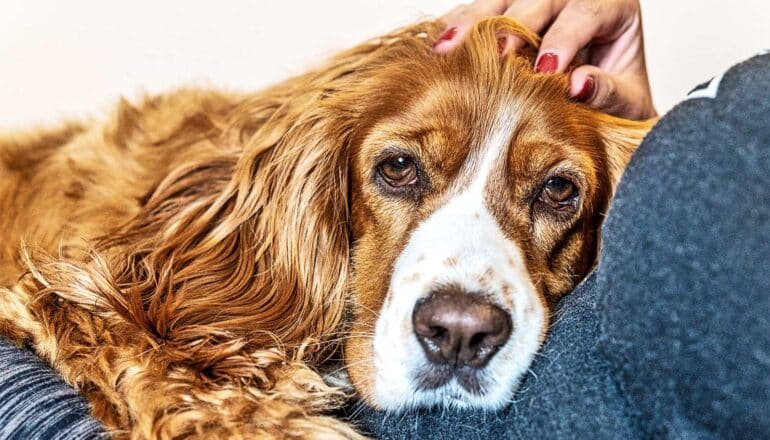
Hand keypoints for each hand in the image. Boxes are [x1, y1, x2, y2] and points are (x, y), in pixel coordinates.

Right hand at [435, 0, 656, 119]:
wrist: (605, 113)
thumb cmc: (618, 108)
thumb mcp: (626, 106)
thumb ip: (608, 92)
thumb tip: (578, 84)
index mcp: (614, 8)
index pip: (587, 10)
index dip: (565, 38)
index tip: (546, 69)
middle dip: (513, 26)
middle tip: (496, 56)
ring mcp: (539, 3)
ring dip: (472, 22)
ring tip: (447, 47)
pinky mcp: (510, 13)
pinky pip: (480, 10)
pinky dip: (457, 25)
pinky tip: (437, 40)